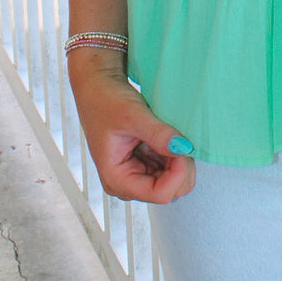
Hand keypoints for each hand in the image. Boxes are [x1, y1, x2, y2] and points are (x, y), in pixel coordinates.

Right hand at [68, 48, 195, 204]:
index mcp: (117, 180)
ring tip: (167, 132)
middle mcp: (128, 184)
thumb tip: (184, 147)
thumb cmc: (105, 100)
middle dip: (180, 166)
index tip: (182, 146)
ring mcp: (138, 174)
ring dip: (178, 157)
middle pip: (171, 190)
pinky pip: (171, 166)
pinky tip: (165, 133)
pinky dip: (175, 151)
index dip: (178, 173)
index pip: (160, 194)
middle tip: (176, 136)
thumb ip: (158, 134)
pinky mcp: (146, 163)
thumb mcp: (132, 115)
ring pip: (175, 179)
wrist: (97, 86)